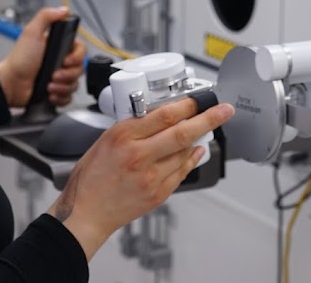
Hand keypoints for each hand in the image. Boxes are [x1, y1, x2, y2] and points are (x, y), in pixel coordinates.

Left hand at [0, 7, 85, 107]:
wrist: (11, 84)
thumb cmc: (19, 60)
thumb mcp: (32, 33)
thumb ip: (46, 17)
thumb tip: (64, 10)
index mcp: (58, 47)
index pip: (81, 51)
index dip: (77, 57)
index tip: (67, 60)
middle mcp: (60, 62)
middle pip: (80, 69)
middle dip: (67, 74)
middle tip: (53, 75)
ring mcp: (59, 78)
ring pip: (75, 84)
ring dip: (62, 86)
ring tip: (48, 86)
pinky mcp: (56, 92)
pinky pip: (68, 97)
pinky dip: (60, 97)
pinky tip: (49, 94)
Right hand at [47, 98, 235, 259]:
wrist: (85, 211)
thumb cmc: (91, 177)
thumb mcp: (106, 139)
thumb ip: (134, 128)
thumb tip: (162, 116)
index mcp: (123, 136)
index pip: (164, 115)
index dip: (188, 105)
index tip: (200, 98)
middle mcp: (138, 155)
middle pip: (182, 132)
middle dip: (209, 118)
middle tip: (224, 110)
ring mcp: (150, 177)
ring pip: (185, 152)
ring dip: (198, 138)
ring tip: (205, 129)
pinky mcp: (158, 194)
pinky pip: (182, 172)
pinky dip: (191, 159)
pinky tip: (196, 151)